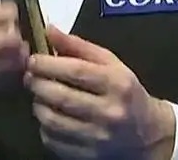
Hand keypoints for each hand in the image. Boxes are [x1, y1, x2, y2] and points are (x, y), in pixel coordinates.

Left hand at [25, 26, 174, 159]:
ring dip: (38, 105)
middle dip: (37, 83)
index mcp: (117, 84)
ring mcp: (99, 137)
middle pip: (61, 97)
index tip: (33, 59)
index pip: (76, 71)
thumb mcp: (111, 63)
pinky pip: (54, 141)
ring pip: (53, 121)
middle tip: (30, 76)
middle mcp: (110, 112)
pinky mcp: (89, 155)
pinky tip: (49, 116)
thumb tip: (50, 30)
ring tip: (38, 95)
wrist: (148, 134)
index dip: (48, 64)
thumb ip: (79, 46)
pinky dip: (44, 127)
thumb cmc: (125, 92)